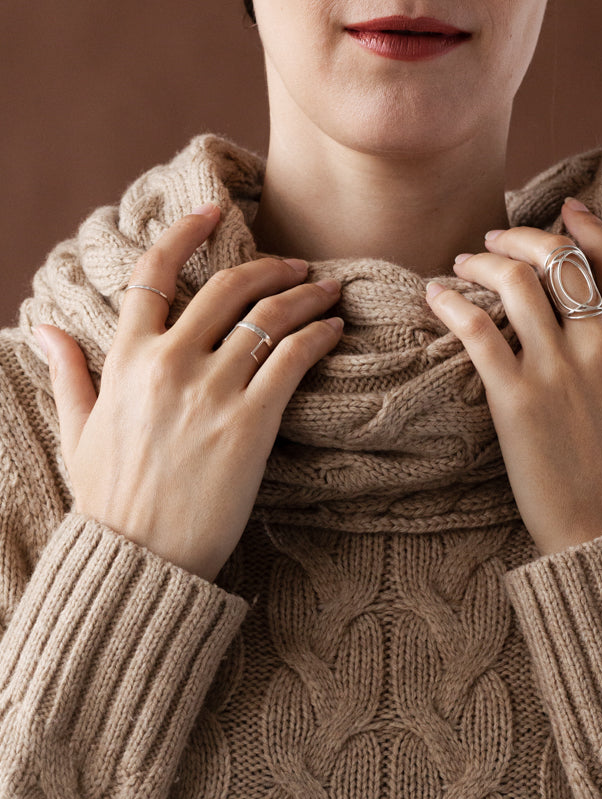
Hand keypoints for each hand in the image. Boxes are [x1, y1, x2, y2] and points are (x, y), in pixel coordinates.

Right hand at [34, 206, 342, 582]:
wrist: (143, 559)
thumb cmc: (111, 503)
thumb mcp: (77, 433)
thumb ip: (69, 374)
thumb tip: (44, 328)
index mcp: (124, 360)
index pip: (154, 274)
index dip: (185, 233)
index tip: (213, 214)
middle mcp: (168, 364)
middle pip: (225, 287)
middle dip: (268, 266)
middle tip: (298, 264)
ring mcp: (211, 393)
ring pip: (266, 318)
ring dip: (304, 295)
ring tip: (328, 290)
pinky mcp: (250, 425)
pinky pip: (291, 361)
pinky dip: (318, 338)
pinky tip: (334, 331)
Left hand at [425, 198, 601, 556]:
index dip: (586, 225)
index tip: (564, 210)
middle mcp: (600, 344)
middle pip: (557, 257)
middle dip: (521, 235)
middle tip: (494, 238)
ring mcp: (556, 369)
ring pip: (513, 281)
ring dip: (482, 261)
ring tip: (462, 264)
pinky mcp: (514, 399)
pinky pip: (476, 330)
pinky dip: (451, 304)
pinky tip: (436, 297)